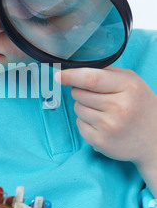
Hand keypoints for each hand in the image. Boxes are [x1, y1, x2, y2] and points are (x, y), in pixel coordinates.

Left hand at [56, 67, 156, 195]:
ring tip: (103, 111)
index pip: (91, 78)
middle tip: (98, 96)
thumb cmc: (140, 105)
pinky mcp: (101, 142)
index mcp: (128, 87)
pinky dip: (86, 122)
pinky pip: (79, 125)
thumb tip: (76, 65)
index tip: (59, 75)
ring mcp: (109, 126)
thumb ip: (105, 71)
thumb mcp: (131, 82)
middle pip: (79, 93)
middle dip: (81, 91)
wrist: (155, 139)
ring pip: (77, 108)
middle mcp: (119, 107)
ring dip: (84, 107)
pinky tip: (102, 124)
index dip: (71, 76)